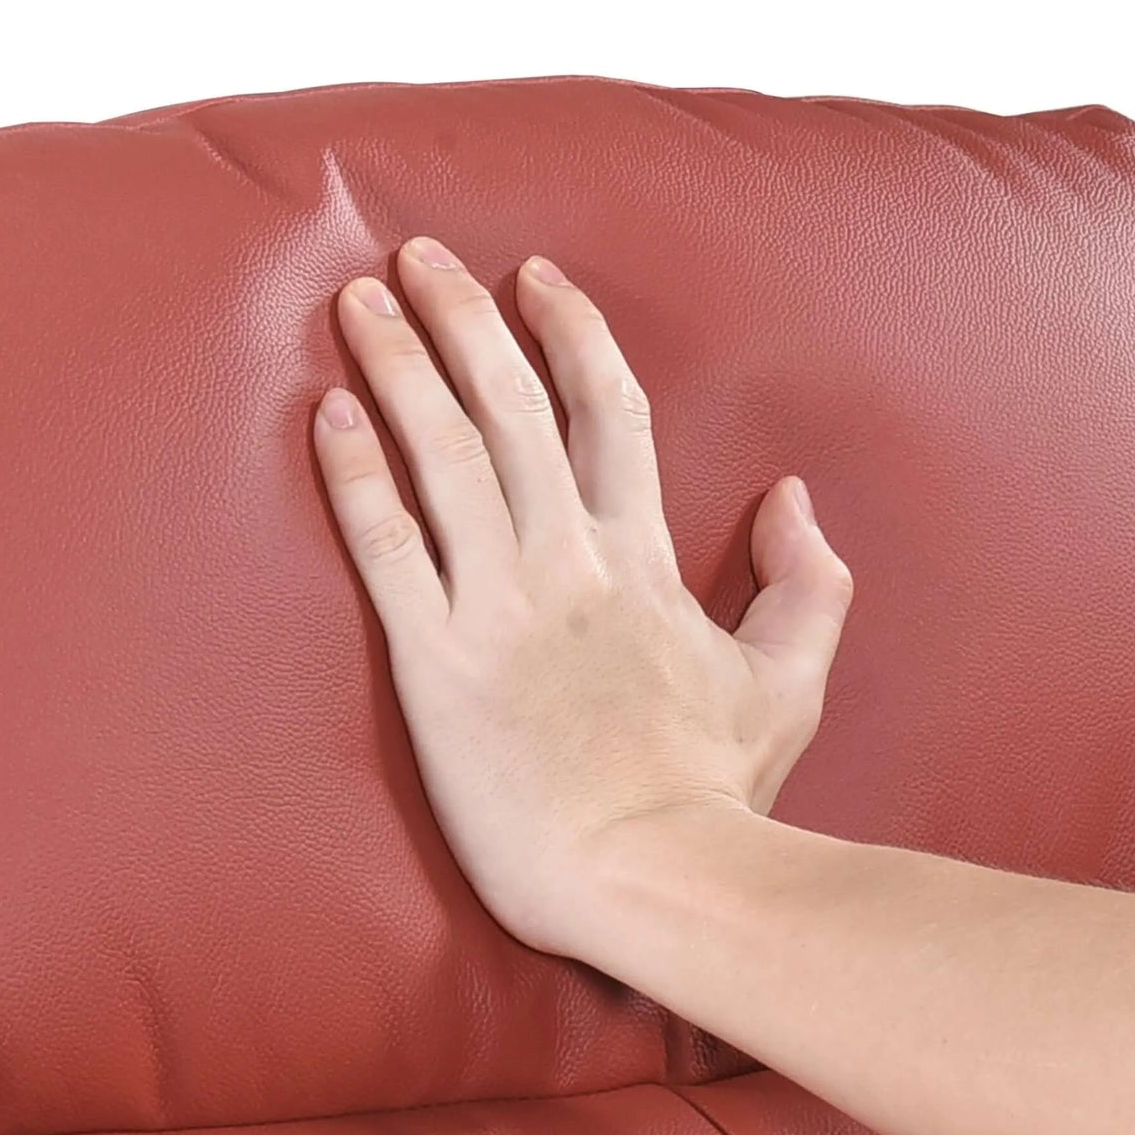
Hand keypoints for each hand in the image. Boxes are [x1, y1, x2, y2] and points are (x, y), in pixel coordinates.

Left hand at [311, 236, 854, 961]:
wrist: (653, 876)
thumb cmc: (718, 793)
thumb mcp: (790, 683)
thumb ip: (806, 584)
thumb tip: (794, 499)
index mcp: (645, 562)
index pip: (609, 411)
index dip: (571, 332)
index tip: (536, 277)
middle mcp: (569, 562)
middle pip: (511, 408)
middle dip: (464, 319)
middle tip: (420, 257)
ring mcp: (498, 609)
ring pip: (442, 454)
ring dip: (400, 365)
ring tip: (359, 301)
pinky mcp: (435, 664)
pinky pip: (386, 548)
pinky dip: (355, 474)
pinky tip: (328, 412)